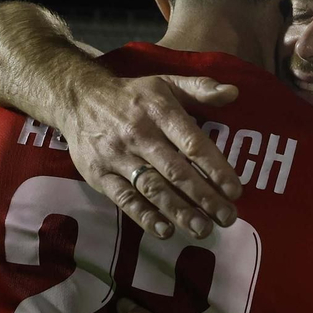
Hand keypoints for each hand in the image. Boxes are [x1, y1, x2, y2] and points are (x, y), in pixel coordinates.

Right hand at [60, 71, 243, 240]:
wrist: (78, 98)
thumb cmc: (133, 96)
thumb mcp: (166, 82)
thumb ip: (201, 88)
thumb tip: (234, 93)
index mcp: (159, 110)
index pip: (192, 143)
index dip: (215, 168)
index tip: (235, 191)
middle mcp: (139, 133)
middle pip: (176, 171)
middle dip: (204, 197)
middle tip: (228, 217)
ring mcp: (117, 156)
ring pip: (152, 188)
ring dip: (180, 211)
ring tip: (203, 229)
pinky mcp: (99, 174)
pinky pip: (124, 198)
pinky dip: (144, 216)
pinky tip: (165, 230)